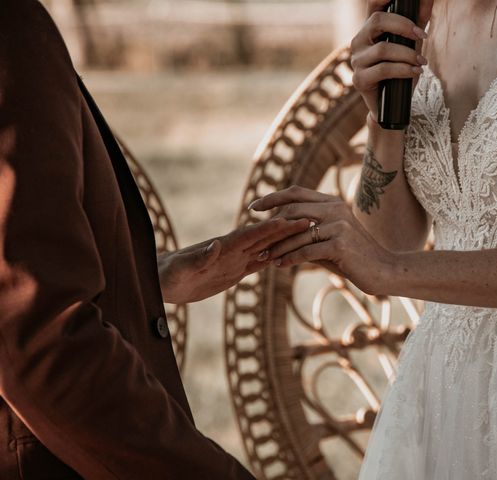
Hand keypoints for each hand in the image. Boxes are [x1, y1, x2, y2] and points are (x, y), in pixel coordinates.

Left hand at [158, 218, 309, 303]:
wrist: (160, 282)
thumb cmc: (165, 275)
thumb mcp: (180, 269)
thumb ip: (198, 257)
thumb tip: (215, 244)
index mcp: (221, 247)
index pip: (249, 235)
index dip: (268, 228)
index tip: (288, 220)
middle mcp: (230, 251)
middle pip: (263, 237)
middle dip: (284, 229)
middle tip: (307, 220)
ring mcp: (233, 260)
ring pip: (264, 248)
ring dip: (283, 241)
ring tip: (304, 234)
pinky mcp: (232, 272)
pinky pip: (256, 264)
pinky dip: (273, 258)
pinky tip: (286, 255)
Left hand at [249, 186, 394, 295]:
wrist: (385, 270)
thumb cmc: (356, 257)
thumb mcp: (332, 238)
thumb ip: (310, 232)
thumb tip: (280, 233)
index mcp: (333, 202)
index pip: (297, 193)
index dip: (273, 198)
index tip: (254, 207)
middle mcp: (336, 209)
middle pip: (292, 210)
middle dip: (270, 226)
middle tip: (256, 240)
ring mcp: (338, 226)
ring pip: (296, 234)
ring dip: (277, 247)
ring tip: (263, 256)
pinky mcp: (339, 245)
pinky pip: (306, 251)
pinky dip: (289, 259)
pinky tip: (278, 265)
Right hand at [350, 0, 433, 117]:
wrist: (391, 106)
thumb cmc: (400, 72)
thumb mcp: (411, 45)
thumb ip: (418, 23)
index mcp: (369, 30)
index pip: (374, 5)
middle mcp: (359, 41)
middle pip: (378, 21)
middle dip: (404, 25)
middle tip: (422, 36)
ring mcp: (356, 61)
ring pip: (383, 48)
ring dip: (407, 54)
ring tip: (421, 61)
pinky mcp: (359, 79)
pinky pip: (383, 69)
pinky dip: (403, 69)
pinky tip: (415, 71)